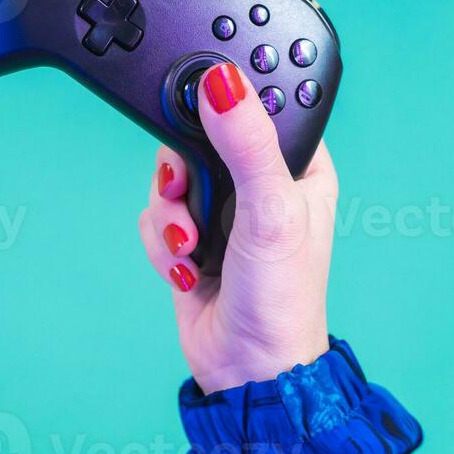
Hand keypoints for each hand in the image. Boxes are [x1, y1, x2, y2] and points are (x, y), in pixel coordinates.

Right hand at [139, 62, 337, 394]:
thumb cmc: (281, 298)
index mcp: (298, 165)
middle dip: (183, 172)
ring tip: (191, 248)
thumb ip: (247, 143)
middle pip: (200, 136)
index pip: (261, 105)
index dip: (230, 102)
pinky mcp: (189, 238)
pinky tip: (188, 272)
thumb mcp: (271, 211)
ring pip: (170, 177)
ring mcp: (221, 211)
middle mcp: (258, 183)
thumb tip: (221, 83)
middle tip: (186, 191)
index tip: (203, 111)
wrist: (247, 369)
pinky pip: (155, 217)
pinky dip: (162, 244)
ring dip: (171, 216)